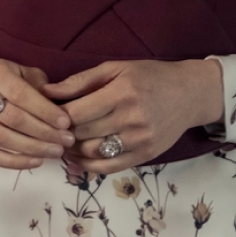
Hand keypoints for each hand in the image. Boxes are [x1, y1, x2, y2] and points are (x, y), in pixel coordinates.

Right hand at [0, 57, 75, 169]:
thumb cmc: (7, 79)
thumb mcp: (24, 72)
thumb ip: (40, 87)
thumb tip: (58, 110)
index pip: (20, 93)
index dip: (44, 110)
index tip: (66, 122)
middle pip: (12, 118)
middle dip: (43, 131)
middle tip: (66, 140)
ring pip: (1, 138)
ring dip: (32, 148)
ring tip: (56, 151)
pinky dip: (14, 162)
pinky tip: (36, 162)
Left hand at [41, 58, 223, 171]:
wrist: (189, 95)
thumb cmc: (150, 76)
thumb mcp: (117, 68)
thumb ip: (81, 81)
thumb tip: (47, 91)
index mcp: (122, 92)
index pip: (77, 113)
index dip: (56, 118)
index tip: (47, 115)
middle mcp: (131, 118)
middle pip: (82, 135)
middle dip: (62, 135)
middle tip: (51, 132)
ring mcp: (139, 141)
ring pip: (92, 155)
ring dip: (71, 153)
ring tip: (63, 144)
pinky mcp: (145, 157)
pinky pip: (108, 168)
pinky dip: (88, 166)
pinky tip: (79, 158)